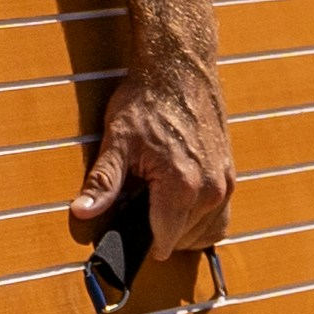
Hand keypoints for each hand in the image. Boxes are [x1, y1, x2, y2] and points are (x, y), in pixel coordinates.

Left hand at [71, 61, 235, 269]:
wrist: (179, 70)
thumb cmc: (146, 102)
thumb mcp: (117, 141)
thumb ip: (103, 183)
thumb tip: (82, 213)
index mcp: (182, 185)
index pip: (164, 240)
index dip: (142, 244)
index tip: (127, 238)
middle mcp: (211, 189)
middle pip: (183, 240)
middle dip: (159, 234)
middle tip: (137, 211)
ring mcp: (225, 183)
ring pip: (205, 233)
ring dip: (181, 230)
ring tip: (156, 208)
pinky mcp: (231, 175)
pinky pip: (220, 216)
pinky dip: (201, 220)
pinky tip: (179, 205)